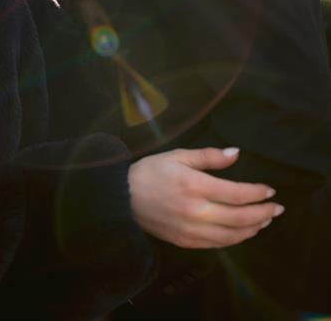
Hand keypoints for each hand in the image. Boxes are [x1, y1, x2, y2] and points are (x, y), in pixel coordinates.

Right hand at [127, 147, 284, 248]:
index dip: (257, 193)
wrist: (122, 197)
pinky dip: (235, 239)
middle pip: (239, 218)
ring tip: (264, 221)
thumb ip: (209, 156)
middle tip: (276, 209)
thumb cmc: (151, 171)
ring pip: (232, 235)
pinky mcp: (186, 242)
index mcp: (194, 185)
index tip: (270, 190)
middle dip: (262, 214)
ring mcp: (191, 230)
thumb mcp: (178, 155)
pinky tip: (243, 231)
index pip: (236, 193)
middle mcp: (196, 211)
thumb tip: (236, 153)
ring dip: (253, 229)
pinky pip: (218, 244)